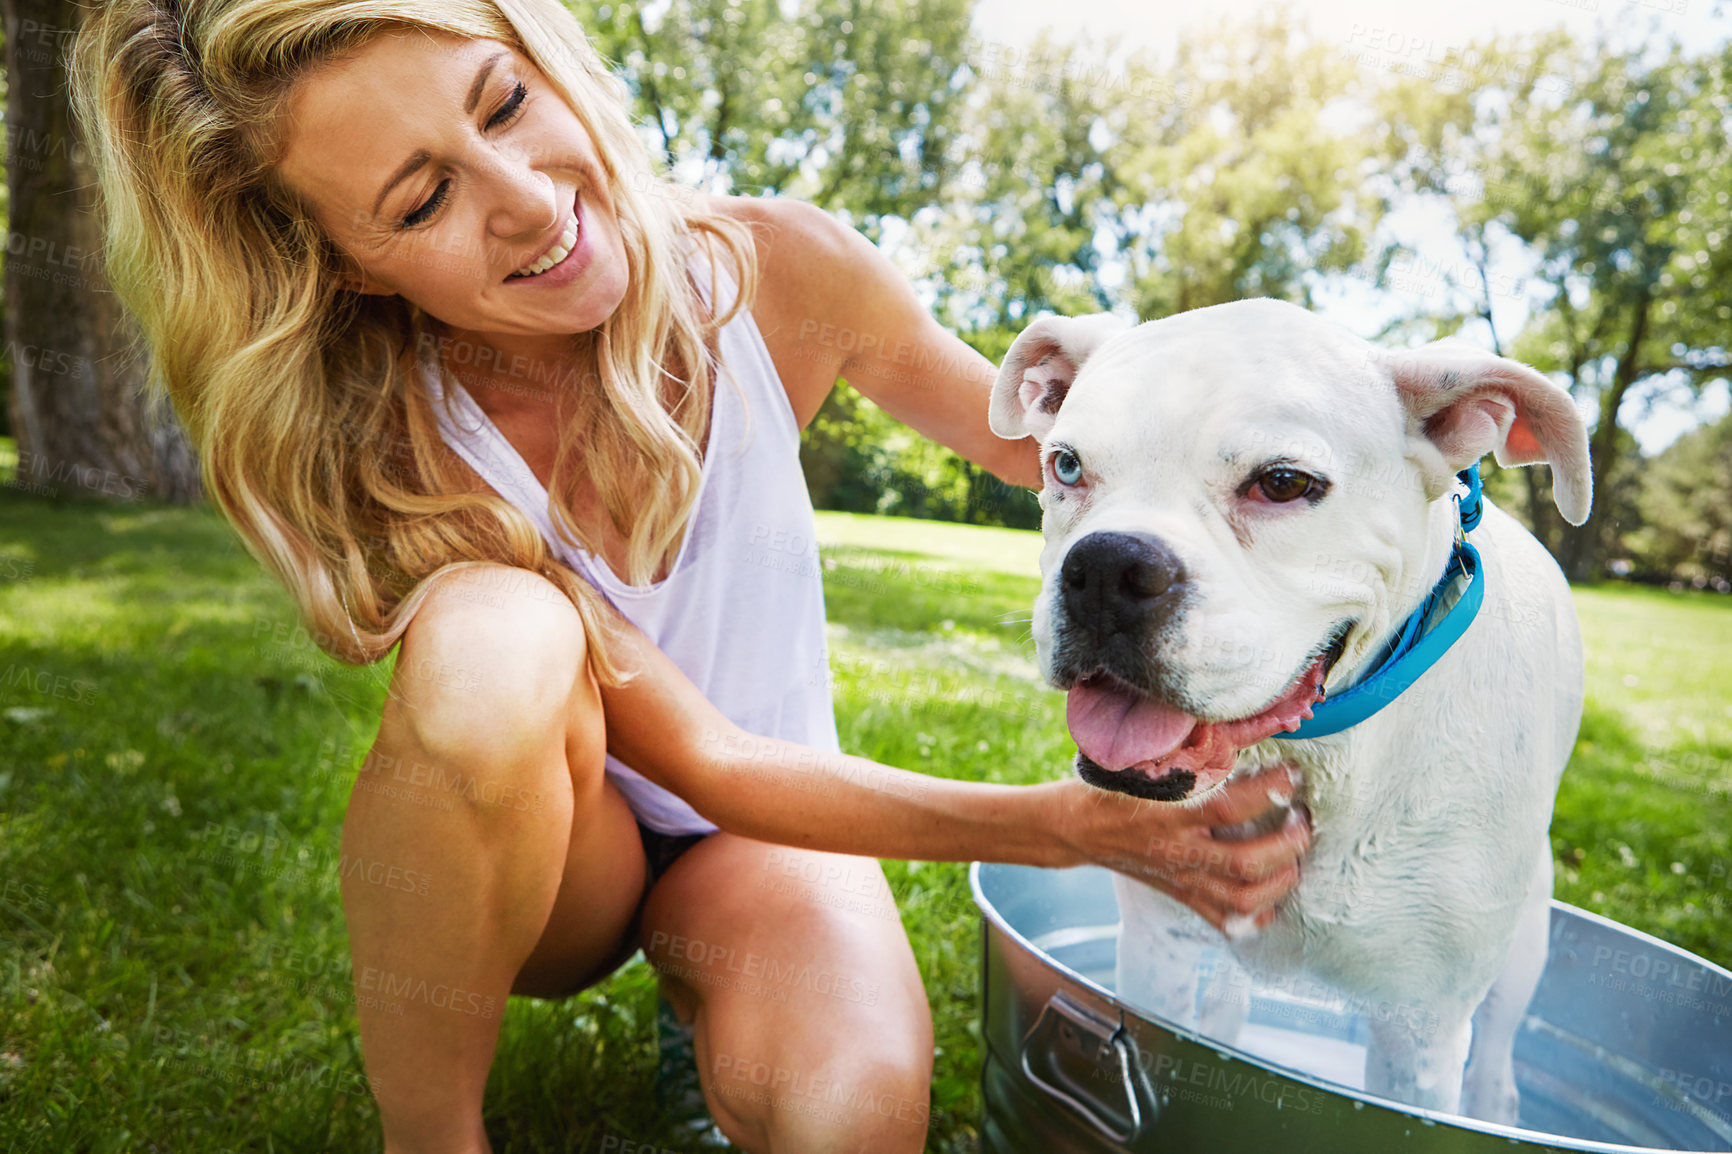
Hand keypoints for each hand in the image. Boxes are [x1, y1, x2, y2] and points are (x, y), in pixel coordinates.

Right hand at [1054, 764, 1311, 933]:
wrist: (1077, 829)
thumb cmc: (1111, 787)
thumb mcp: (1142, 763)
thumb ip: (1186, 750)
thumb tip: (1236, 725)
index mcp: (1167, 814)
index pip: (1229, 807)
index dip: (1269, 790)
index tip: (1294, 773)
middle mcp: (1178, 852)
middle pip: (1245, 863)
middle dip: (1288, 845)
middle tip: (1303, 819)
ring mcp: (1181, 879)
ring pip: (1242, 899)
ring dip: (1281, 881)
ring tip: (1296, 857)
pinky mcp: (1182, 895)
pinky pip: (1226, 920)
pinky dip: (1257, 914)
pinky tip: (1272, 894)